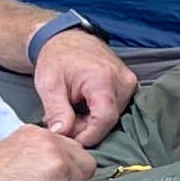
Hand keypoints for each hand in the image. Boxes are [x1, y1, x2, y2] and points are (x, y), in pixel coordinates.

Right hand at [0, 124, 98, 180]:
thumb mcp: (11, 156)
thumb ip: (35, 155)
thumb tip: (55, 168)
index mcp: (33, 131)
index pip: (68, 146)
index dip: (66, 166)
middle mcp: (46, 136)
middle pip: (81, 156)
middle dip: (73, 175)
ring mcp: (54, 151)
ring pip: (86, 170)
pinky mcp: (58, 170)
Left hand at [34, 29, 136, 143]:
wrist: (67, 39)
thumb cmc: (56, 59)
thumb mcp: (49, 85)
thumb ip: (57, 111)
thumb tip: (61, 135)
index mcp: (103, 79)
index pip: (104, 120)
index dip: (88, 135)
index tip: (70, 141)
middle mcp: (123, 81)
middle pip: (109, 119)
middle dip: (86, 128)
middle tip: (64, 122)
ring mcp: (130, 83)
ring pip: (114, 116)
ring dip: (92, 121)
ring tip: (73, 112)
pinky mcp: (130, 85)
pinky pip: (118, 108)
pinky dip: (100, 113)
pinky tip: (84, 108)